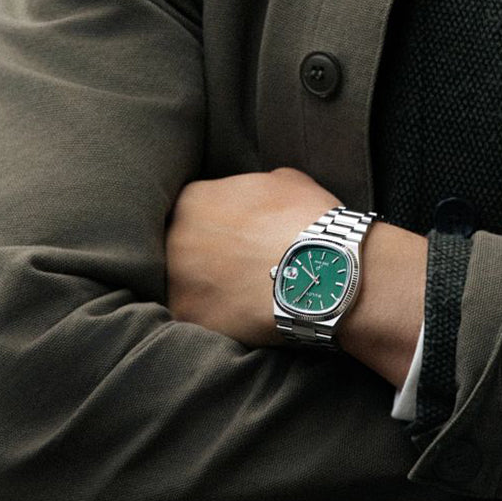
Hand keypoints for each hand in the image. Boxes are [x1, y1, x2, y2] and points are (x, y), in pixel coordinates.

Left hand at [165, 167, 337, 346]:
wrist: (324, 273)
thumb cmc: (309, 222)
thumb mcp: (286, 182)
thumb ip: (254, 186)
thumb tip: (255, 197)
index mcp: (195, 199)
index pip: (192, 210)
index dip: (215, 223)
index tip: (234, 237)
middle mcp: (176, 237)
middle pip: (182, 246)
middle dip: (205, 255)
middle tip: (238, 266)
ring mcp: (178, 279)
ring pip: (184, 284)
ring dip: (207, 288)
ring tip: (242, 295)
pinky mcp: (189, 316)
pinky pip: (194, 316)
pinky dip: (214, 318)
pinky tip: (241, 317)